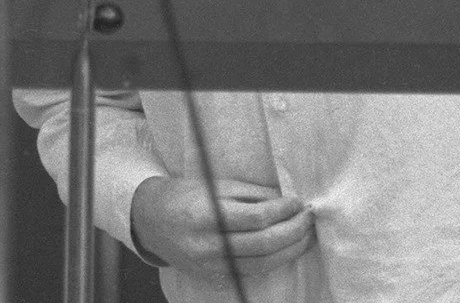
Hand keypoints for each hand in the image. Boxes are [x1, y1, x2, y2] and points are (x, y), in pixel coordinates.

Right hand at [130, 175, 314, 282]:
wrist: (150, 220)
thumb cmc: (182, 195)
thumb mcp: (212, 184)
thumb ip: (247, 193)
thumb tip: (282, 199)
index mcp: (206, 214)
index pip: (255, 218)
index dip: (282, 211)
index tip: (298, 202)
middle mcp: (209, 243)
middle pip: (263, 244)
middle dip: (294, 232)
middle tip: (309, 219)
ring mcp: (212, 264)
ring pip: (263, 263)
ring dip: (291, 250)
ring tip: (306, 235)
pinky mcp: (214, 276)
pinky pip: (252, 271)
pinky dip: (274, 261)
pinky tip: (286, 250)